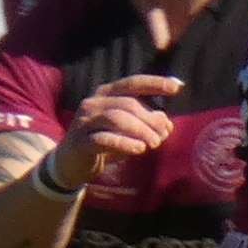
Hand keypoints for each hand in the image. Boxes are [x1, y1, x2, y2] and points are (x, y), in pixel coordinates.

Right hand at [47, 75, 181, 193]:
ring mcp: (85, 121)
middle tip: (164, 134)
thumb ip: (145, 123)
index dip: (154, 83)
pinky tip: (140, 149)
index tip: (177, 86)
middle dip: (150, 118)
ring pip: (116, 118)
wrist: (70, 163)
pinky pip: (105, 139)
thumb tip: (167, 123)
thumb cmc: (103, 142)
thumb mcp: (127, 131)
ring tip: (155, 143)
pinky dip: (125, 143)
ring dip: (140, 130)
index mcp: (106, 94)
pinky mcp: (80, 141)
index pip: (132, 83)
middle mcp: (94, 103)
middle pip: (127, 103)